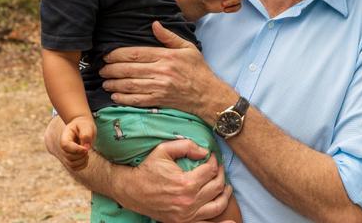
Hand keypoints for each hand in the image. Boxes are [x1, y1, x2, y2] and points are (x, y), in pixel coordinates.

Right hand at [61, 115, 95, 170]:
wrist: (82, 127)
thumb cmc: (84, 125)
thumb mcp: (86, 126)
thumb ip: (86, 135)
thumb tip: (86, 147)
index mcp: (65, 137)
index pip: (65, 146)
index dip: (76, 149)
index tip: (86, 148)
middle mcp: (63, 147)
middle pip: (69, 156)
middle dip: (81, 155)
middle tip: (88, 148)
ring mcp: (66, 154)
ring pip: (71, 164)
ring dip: (82, 161)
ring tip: (87, 153)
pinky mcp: (71, 160)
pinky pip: (75, 168)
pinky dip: (82, 165)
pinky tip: (86, 158)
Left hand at [101, 21, 229, 118]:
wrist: (208, 94)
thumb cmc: (197, 69)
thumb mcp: (187, 48)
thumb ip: (168, 36)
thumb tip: (153, 24)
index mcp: (166, 56)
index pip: (136, 54)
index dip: (118, 55)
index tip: (107, 55)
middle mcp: (161, 71)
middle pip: (129, 69)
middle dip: (111, 69)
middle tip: (101, 69)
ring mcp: (160, 87)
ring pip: (130, 85)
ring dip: (114, 84)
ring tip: (104, 82)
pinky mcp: (159, 100)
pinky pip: (137, 100)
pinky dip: (123, 99)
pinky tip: (115, 96)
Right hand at [113, 138, 233, 221]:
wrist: (130, 190)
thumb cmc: (147, 169)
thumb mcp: (164, 150)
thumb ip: (187, 146)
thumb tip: (205, 152)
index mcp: (186, 184)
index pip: (211, 170)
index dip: (214, 161)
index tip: (211, 157)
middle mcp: (189, 202)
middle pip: (216, 186)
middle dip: (220, 174)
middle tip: (218, 167)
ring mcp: (186, 215)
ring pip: (217, 205)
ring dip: (225, 194)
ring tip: (225, 186)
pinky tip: (231, 221)